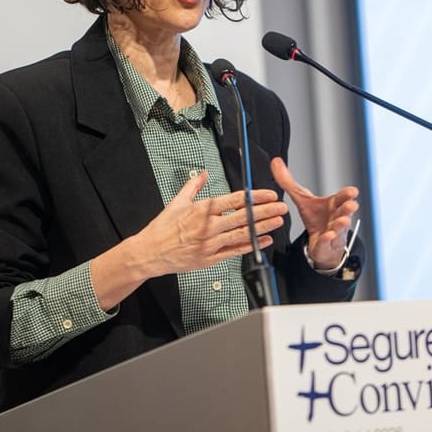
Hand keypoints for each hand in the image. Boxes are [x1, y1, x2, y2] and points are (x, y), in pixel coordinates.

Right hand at [134, 170, 286, 275]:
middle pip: (243, 217)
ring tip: (277, 222)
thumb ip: (193, 186)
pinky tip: (264, 241)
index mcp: (202, 210)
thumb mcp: (176, 202)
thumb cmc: (162, 228)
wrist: (149, 253)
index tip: (269, 194)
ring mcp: (210, 244)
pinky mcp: (210, 258)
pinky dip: (251, 246)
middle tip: (281, 207)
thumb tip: (203, 173)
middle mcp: (208, 227)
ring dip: (263, 228)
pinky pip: (234, 251)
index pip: (235, 200)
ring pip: (242, 234)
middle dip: (266, 211)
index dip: (255, 197)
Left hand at [270, 157, 358, 269]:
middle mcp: (337, 217)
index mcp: (333, 204)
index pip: (342, 197)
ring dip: (342, 224)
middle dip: (349, 208)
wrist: (320, 241)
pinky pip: (328, 242)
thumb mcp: (301, 199)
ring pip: (340, 228)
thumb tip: (276, 162)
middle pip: (345, 211)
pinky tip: (328, 236)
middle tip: (352, 204)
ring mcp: (335, 231)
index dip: (348, 194)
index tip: (353, 191)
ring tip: (343, 220)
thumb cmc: (316, 217)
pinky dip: (328, 239)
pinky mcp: (327, 245)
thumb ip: (289, 182)